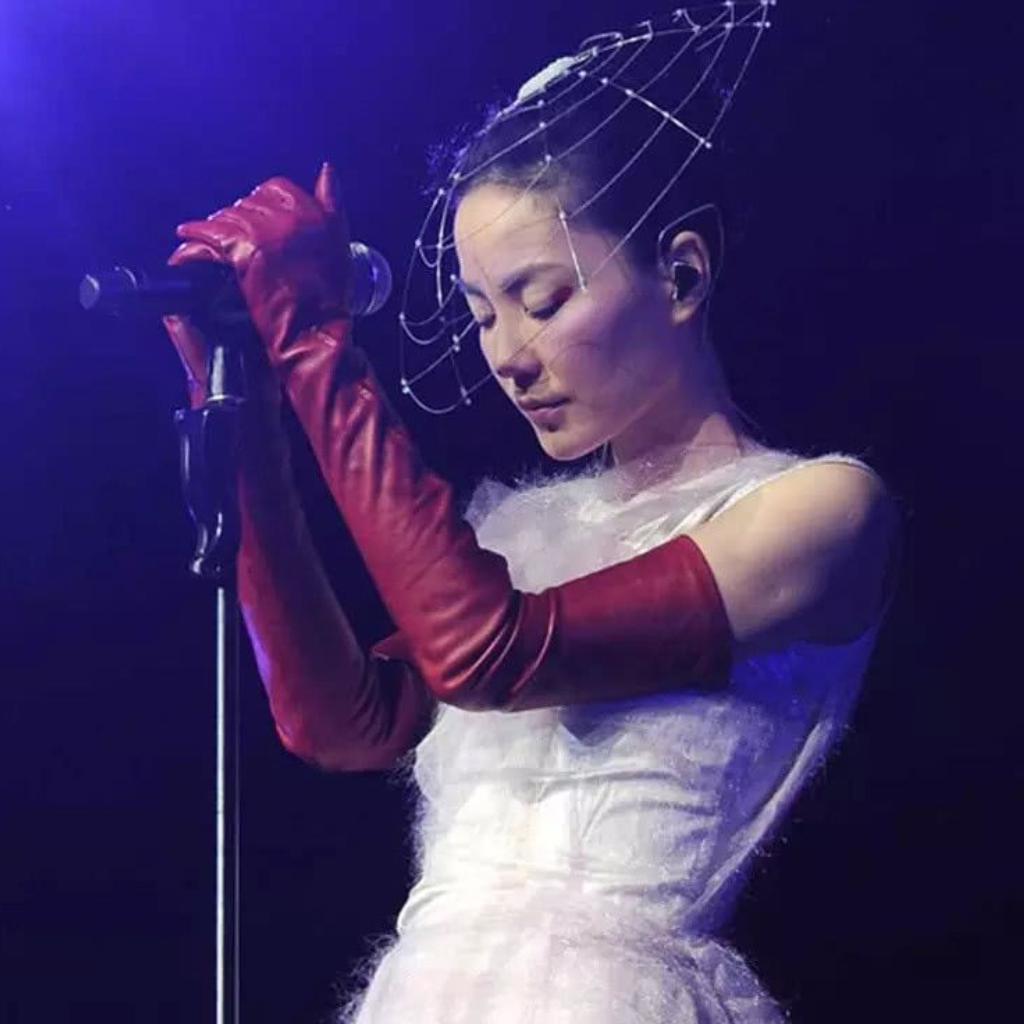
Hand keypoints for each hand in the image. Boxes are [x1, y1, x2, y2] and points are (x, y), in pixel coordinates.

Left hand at [173, 163, 352, 353]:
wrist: (316, 331)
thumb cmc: (330, 296)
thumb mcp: (340, 242)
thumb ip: (332, 203)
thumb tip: (326, 170)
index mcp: (312, 211)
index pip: (276, 188)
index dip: (262, 203)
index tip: (256, 220)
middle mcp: (288, 217)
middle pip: (248, 203)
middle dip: (237, 218)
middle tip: (230, 235)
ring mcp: (264, 233)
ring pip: (227, 217)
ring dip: (214, 228)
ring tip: (204, 239)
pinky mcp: (244, 251)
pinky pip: (210, 236)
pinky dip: (194, 238)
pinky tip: (186, 240)